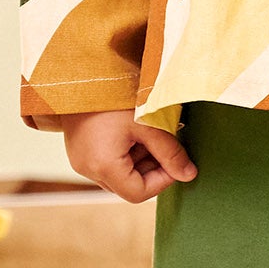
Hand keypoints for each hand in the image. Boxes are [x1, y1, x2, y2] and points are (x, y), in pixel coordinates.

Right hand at [60, 107, 196, 202]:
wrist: (83, 74)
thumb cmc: (114, 96)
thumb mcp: (148, 124)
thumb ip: (171, 153)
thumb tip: (189, 175)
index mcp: (103, 166)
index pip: (139, 193)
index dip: (162, 181)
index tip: (174, 162)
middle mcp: (87, 169)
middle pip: (128, 186)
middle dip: (151, 169)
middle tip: (162, 144)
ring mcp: (80, 162)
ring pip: (119, 176)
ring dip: (138, 160)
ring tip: (145, 133)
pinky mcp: (79, 152)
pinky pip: (107, 164)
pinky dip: (124, 154)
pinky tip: (130, 132)